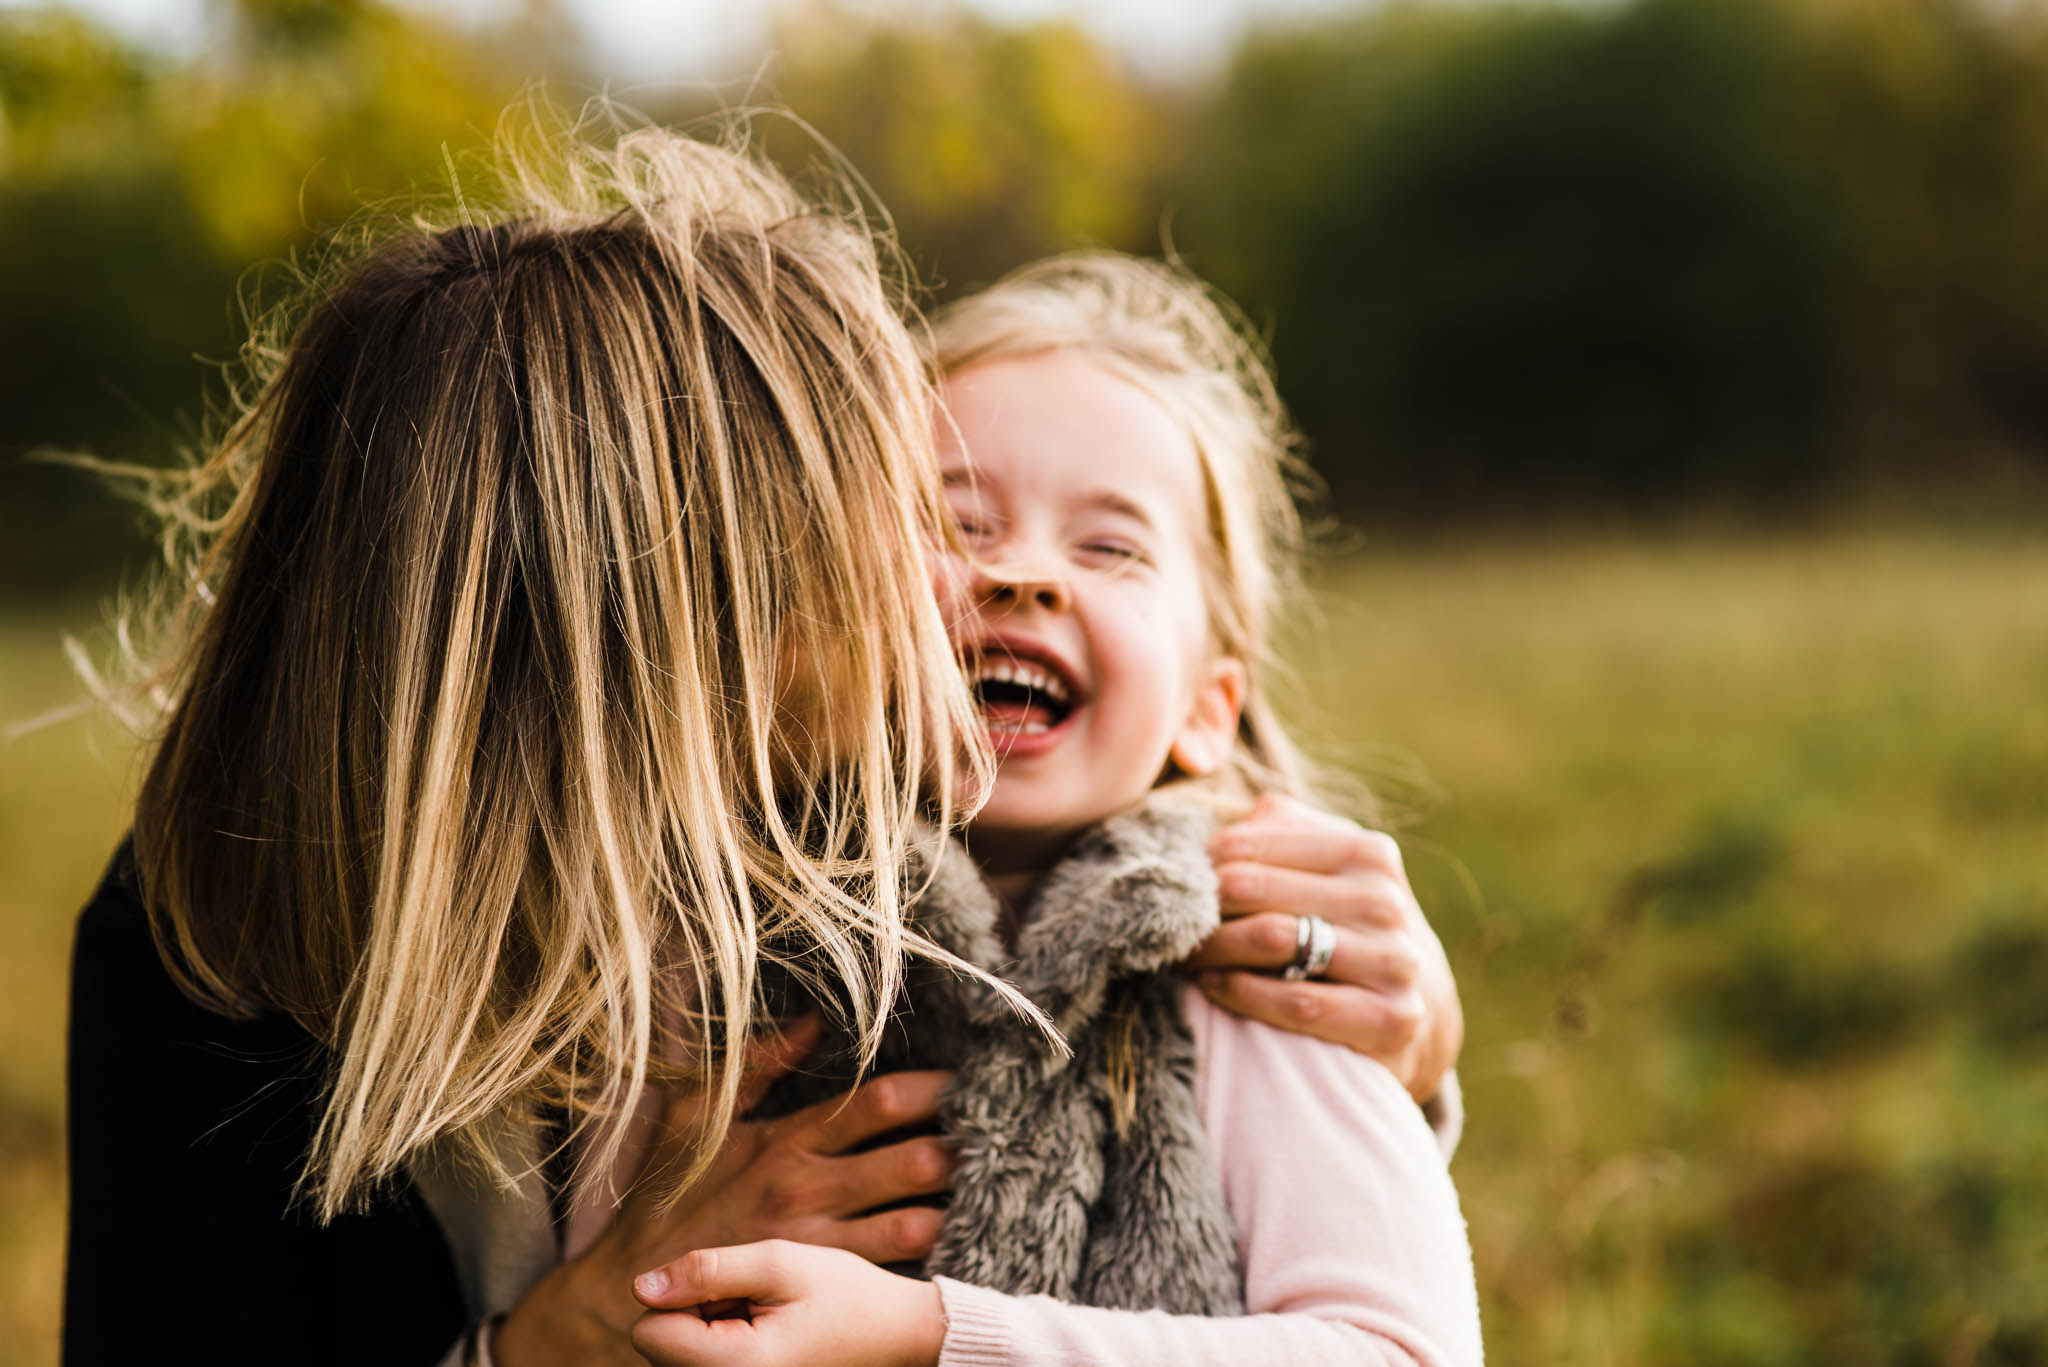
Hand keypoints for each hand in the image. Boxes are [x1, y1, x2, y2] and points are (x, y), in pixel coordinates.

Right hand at [495, 1021, 955, 1366]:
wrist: (637, 1293)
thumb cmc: (665, 1197)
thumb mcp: (695, 1116)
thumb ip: (756, 1065)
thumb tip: (811, 1021)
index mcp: (788, 1142)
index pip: (881, 1103)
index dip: (935, 1088)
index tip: (966, 1078)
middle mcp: (811, 1192)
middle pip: (916, 1162)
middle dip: (963, 1144)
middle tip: (997, 1128)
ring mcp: (821, 1246)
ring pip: (918, 1223)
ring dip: (957, 1202)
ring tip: (990, 1180)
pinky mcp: (821, 1288)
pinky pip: (893, 1270)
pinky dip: (929, 1253)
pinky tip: (956, 1235)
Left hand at [631, 1239, 944, 1366]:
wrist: (896, 1335)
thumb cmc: (844, 1295)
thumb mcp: (780, 1264)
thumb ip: (707, 1271)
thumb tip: (642, 1287)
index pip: (648, 1330)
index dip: (683, 1296)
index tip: (735, 1290)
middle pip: (658, 1343)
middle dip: (698, 1310)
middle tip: (758, 1302)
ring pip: (677, 1350)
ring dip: (710, 1324)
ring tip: (765, 1316)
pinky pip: (700, 1359)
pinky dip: (722, 1339)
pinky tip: (764, 1331)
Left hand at [1188, 793, 1462, 1101]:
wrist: (1418, 998)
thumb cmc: (1346, 920)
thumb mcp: (1327, 865)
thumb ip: (1280, 831)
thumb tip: (1221, 823)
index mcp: (1365, 851)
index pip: (1247, 844)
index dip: (1198, 865)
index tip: (1173, 884)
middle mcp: (1384, 900)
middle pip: (1252, 888)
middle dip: (1199, 907)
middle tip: (1167, 923)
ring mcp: (1393, 959)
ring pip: (1273, 940)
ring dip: (1213, 949)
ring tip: (1185, 956)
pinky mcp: (1391, 1018)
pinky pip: (1297, 1000)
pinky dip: (1243, 992)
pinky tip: (1216, 985)